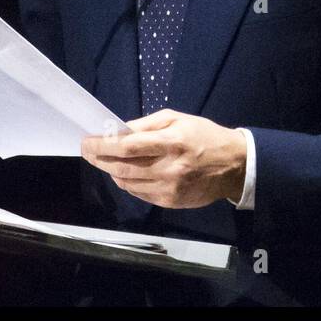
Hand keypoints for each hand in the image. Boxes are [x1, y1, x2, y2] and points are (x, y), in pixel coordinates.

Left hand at [80, 109, 246, 208]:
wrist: (234, 166)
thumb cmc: (204, 136)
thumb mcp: (178, 119)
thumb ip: (147, 124)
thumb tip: (119, 130)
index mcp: (172, 142)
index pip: (128, 146)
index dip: (103, 145)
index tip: (87, 141)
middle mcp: (170, 167)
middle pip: (123, 167)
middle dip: (100, 160)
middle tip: (87, 151)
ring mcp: (170, 188)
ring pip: (128, 183)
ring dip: (111, 171)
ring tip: (104, 161)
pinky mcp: (171, 202)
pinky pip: (139, 193)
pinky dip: (127, 183)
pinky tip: (124, 173)